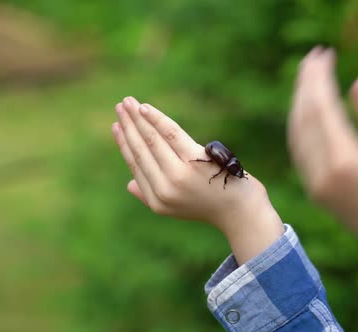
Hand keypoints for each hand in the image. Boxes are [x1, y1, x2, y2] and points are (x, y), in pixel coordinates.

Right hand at [112, 97, 283, 263]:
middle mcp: (165, 189)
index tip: (117, 126)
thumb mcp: (176, 208)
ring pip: (152, 140)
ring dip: (137, 118)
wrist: (240, 210)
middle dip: (128, 126)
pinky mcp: (195, 161)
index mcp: (157, 200)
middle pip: (141, 150)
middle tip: (120, 107)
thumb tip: (129, 183)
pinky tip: (145, 108)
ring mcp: (180, 175)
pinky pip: (171, 134)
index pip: (136, 165)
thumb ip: (151, 196)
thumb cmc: (209, 204)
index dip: (124, 144)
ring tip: (127, 102)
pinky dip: (156, 119)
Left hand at [288, 47, 357, 244]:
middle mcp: (320, 172)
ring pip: (295, 134)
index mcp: (343, 160)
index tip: (322, 55)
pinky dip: (299, 124)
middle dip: (304, 85)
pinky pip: (298, 150)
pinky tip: (306, 109)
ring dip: (298, 103)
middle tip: (312, 59)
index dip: (318, 78)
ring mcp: (313, 183)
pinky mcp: (313, 189)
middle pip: (302, 118)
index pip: (320, 108)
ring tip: (307, 78)